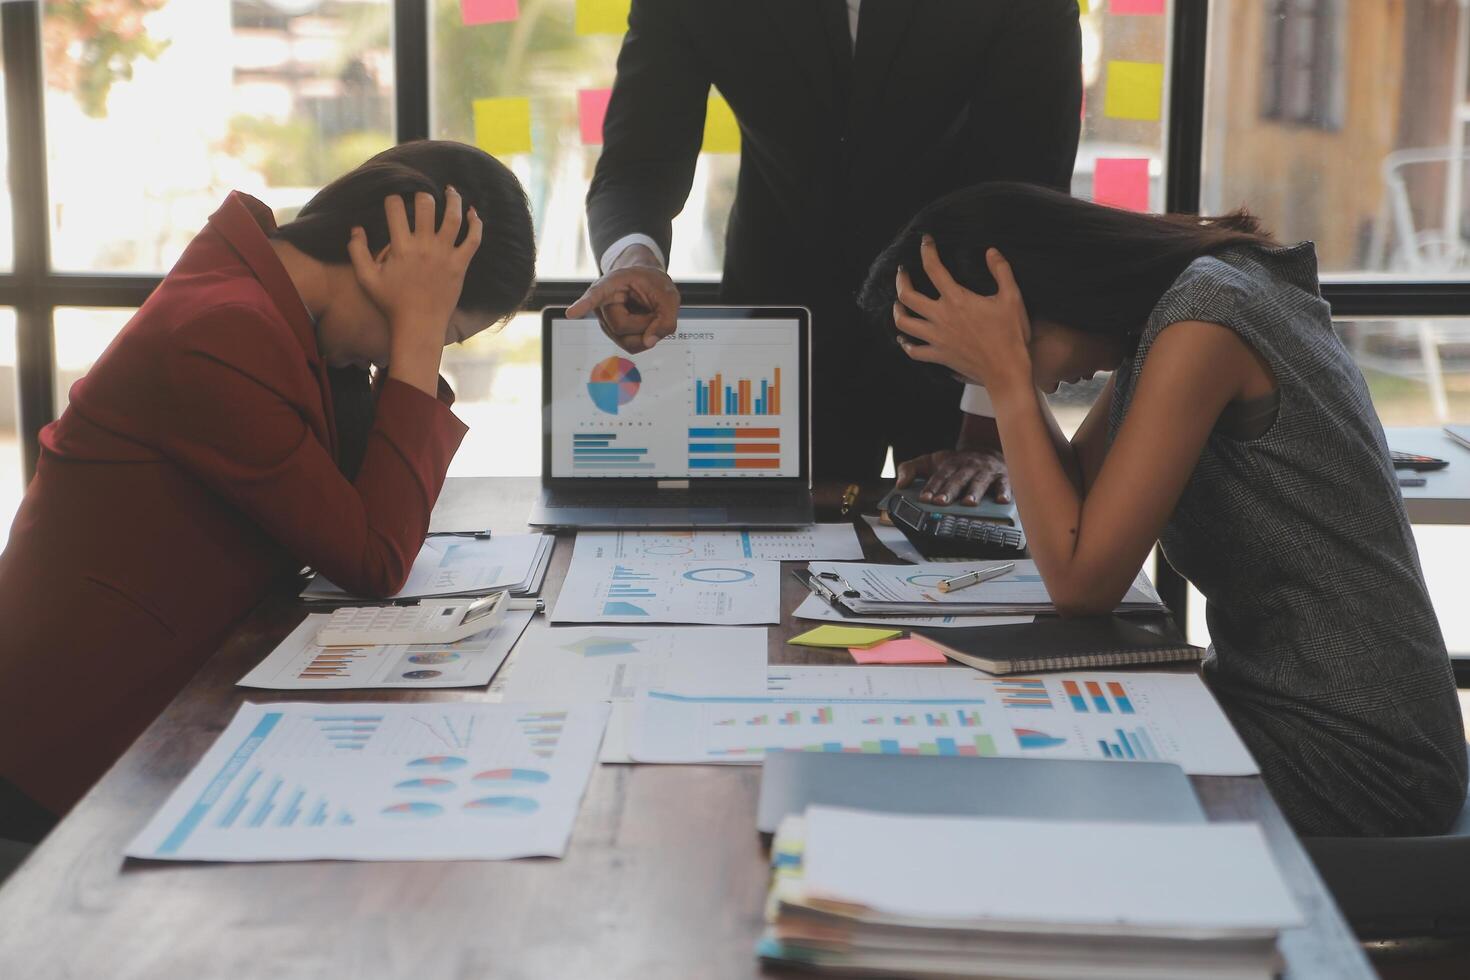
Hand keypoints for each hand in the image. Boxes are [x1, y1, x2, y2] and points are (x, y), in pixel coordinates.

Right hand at [347, 188, 482, 345]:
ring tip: (451, 190)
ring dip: (454, 200)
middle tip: (421, 196)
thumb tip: (356, 228)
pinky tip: (474, 213)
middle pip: (426, 206)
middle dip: (422, 195)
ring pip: (454, 218)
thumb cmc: (392, 303)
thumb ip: (357, 251)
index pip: (395, 209)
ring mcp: (445, 255)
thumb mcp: (367, 278)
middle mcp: (424, 246)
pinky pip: (473, 239)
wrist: (419, 326)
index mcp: (401, 247)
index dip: (392, 200)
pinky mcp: (460, 265)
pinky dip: (476, 224)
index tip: (393, 202)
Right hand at [567, 245, 680, 352]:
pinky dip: (646, 338)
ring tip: (648, 313)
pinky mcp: (614, 335)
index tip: (571, 313)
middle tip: (654, 308)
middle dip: (646, 322)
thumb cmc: (653, 285)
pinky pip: (632, 346)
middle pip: (622, 326)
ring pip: (628, 341)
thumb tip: (649, 343)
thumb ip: (666, 319)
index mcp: (612, 284)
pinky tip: (646, 323)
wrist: (646, 284)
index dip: (584, 304)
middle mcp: (602, 304)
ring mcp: (606, 322)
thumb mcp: (669, 295)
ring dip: (647, 332)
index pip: (596, 294)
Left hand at [893, 238, 1032, 395]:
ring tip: (899, 303)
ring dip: (898, 311)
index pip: (933, 268)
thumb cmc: (1011, 334)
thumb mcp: (1012, 297)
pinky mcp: (938, 356)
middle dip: (901, 280)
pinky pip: (913, 351)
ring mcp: (936, 338)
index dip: (927, 251)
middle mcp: (940, 317)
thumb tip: (991, 251)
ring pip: (904, 324)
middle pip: (907, 296)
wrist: (1006, 370)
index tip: (925, 241)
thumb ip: (1001, 271)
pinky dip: (905, 344)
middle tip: (903, 272)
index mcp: (956, 299)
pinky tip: (903, 339)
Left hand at [896, 450, 1010, 505]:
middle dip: (949, 490)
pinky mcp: (1003, 476)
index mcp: (949, 464)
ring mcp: (986, 471)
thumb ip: (910, 469)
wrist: (985, 449)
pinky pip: (1005, 483)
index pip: (938, 476)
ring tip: (968, 503)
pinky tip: (1002, 500)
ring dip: (974, 492)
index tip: (924, 498)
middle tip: (941, 502)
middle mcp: (967, 467)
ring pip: (980, 481)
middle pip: (957, 479)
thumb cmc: (955, 462)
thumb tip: (899, 484)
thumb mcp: (930, 462)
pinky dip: (1004, 491)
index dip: (931, 487)